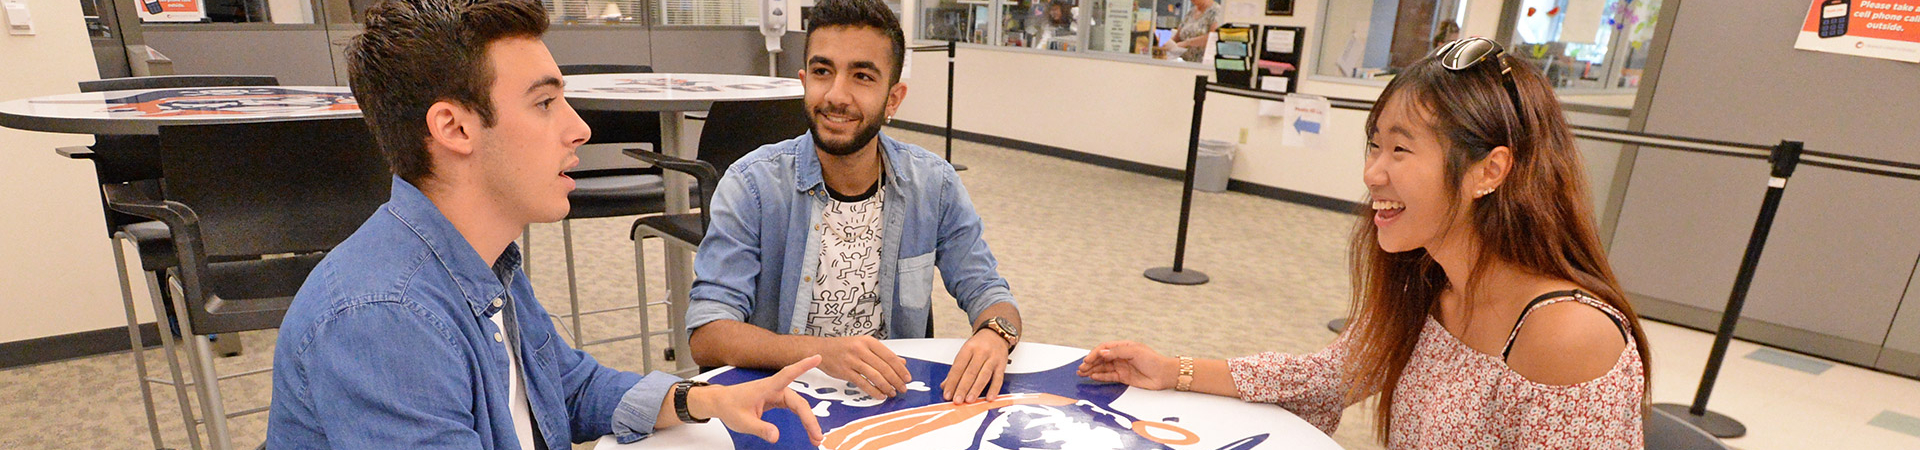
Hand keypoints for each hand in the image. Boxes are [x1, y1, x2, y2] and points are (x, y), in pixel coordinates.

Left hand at [690, 355, 825, 445]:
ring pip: (799, 406)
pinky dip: (803, 418)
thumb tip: (775, 436)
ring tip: (815, 437)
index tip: (817, 357)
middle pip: (799, 402)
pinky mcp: (777, 399)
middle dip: (810, 419)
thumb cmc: (730, 407)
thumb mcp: (743, 422)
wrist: (721, 403)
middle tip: (817, 436)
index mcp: (767, 387)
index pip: (788, 374)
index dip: (803, 366)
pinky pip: (794, 408)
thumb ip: (760, 429)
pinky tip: (808, 427)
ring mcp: (777, 394)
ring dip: (808, 420)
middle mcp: (775, 389)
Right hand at [812, 335, 910, 399]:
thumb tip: (901, 362)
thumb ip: (882, 354)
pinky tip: (880, 395)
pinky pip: (862, 383)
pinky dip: (873, 391)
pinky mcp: (845, 371)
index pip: (889, 356)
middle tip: (902, 388)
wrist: (820, 349)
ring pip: (874, 376)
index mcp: (868, 341)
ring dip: (886, 386)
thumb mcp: (863, 345)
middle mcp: (861, 349)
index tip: (907, 377)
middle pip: (884, 367)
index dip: (900, 369)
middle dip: (896, 380)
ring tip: (892, 393)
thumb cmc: (842, 347)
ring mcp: (852, 360)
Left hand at [941, 329, 1010, 403]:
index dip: (952, 382)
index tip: (947, 394)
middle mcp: (981, 352)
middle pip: (970, 372)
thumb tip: (945, 386)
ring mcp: (992, 358)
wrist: (996, 333)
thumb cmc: (979, 345)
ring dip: (976, 389)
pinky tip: (989, 398)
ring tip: (969, 400)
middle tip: (957, 400)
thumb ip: (956, 370)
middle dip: (963, 388)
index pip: (958, 367)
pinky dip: (994, 389)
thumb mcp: (965, 352)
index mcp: (968, 348)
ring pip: (983, 375)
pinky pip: (999, 378)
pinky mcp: (1002, 364)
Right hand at [1075, 341, 1176, 390]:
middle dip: (1090, 363)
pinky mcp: (1123, 377)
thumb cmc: (1152, 360)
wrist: (1164, 375)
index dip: (1094, 353)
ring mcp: (1121, 366)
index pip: (1104, 348)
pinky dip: (1100, 376)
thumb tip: (1102, 352)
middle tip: (1080, 368)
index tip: (1087, 360)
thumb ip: (1117, 352)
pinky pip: (1109, 376)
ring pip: (1103, 367)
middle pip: (1101, 358)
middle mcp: (1121, 356)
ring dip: (1092, 370)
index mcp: (1123, 346)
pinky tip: (1093, 376)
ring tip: (1082, 373)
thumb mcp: (1135, 352)